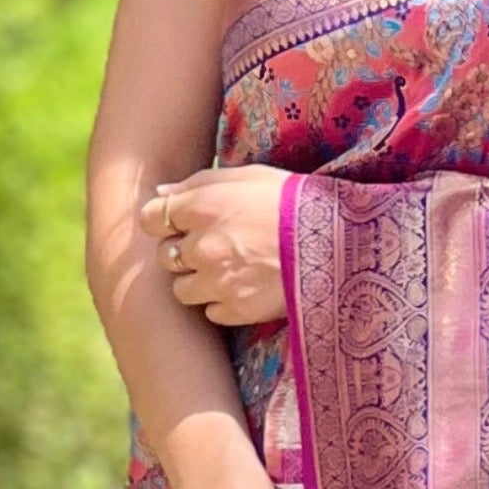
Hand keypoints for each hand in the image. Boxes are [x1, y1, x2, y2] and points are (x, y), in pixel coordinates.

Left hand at [144, 166, 286, 326]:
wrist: (338, 242)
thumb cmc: (294, 201)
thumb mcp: (249, 176)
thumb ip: (198, 183)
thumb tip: (161, 194)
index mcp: (201, 206)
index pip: (150, 217)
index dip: (164, 220)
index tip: (179, 222)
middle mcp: (201, 246)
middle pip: (165, 256)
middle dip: (183, 252)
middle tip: (215, 245)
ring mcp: (216, 282)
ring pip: (182, 290)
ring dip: (198, 281)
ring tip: (230, 270)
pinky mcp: (235, 310)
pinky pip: (211, 311)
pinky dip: (222, 302)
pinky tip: (246, 287)